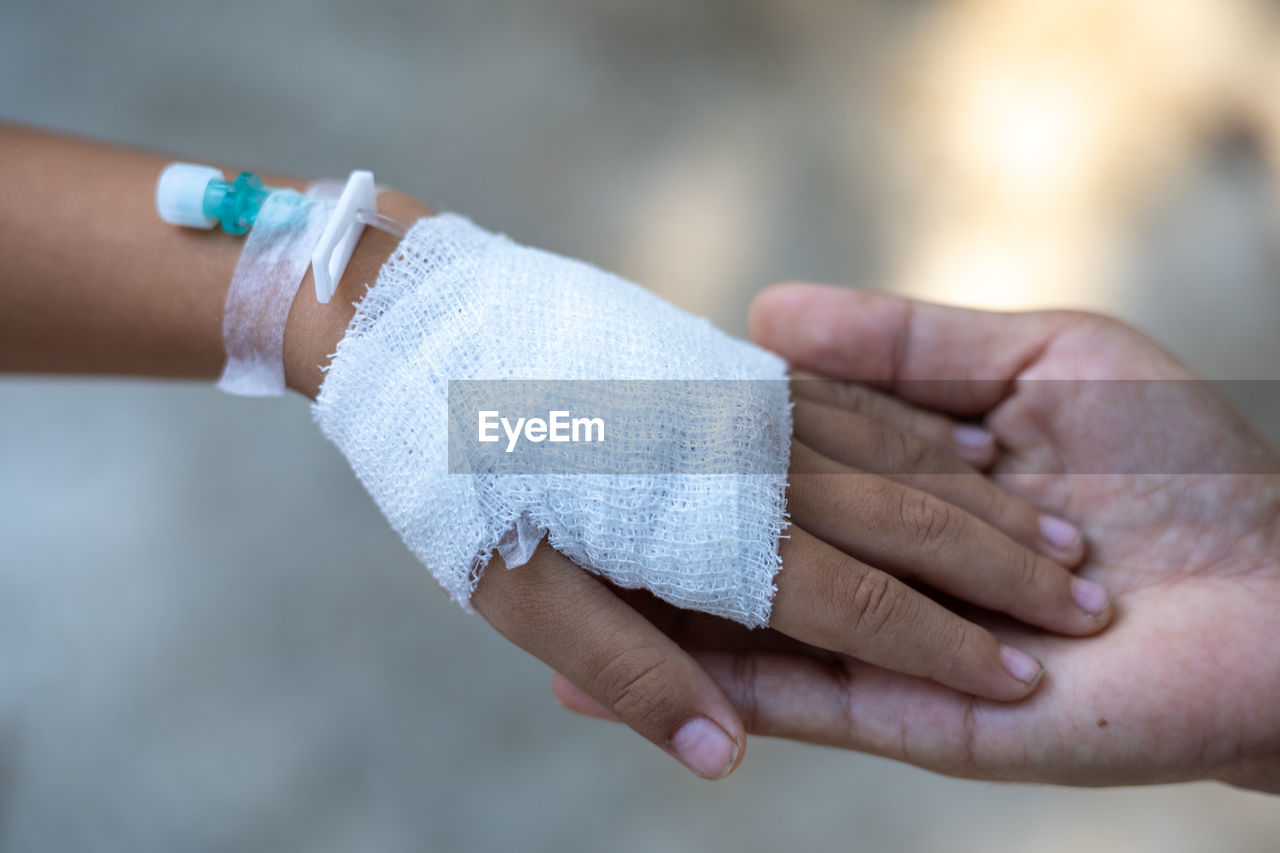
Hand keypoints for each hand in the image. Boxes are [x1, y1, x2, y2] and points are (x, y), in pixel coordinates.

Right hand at [553, 283, 1279, 790]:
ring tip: (539, 641)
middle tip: (532, 539)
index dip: (678, 456)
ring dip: (649, 643)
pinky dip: (715, 690)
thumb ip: (903, 349)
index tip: (588, 439)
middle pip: (739, 558)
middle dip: (642, 560)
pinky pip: (804, 696)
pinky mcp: (918, 714)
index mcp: (903, 476)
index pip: (767, 464)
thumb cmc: (1180, 458)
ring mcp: (894, 642)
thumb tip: (765, 320)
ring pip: (750, 639)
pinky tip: (630, 689)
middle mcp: (881, 563)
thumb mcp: (1037, 357)